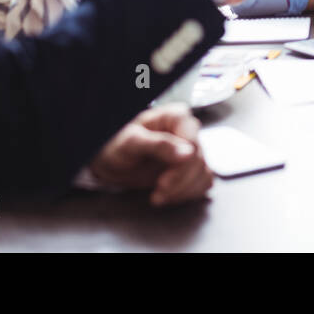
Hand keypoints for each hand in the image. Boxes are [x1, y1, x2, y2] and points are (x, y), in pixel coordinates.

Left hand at [88, 104, 213, 206]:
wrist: (109, 162)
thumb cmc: (116, 145)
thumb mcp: (131, 143)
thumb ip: (159, 145)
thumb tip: (188, 153)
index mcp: (176, 117)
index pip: (193, 141)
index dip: (182, 165)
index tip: (164, 182)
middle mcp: (187, 132)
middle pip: (198, 160)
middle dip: (179, 182)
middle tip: (158, 192)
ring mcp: (190, 151)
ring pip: (203, 173)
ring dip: (183, 191)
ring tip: (160, 196)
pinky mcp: (190, 168)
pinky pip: (202, 182)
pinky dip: (188, 194)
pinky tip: (169, 196)